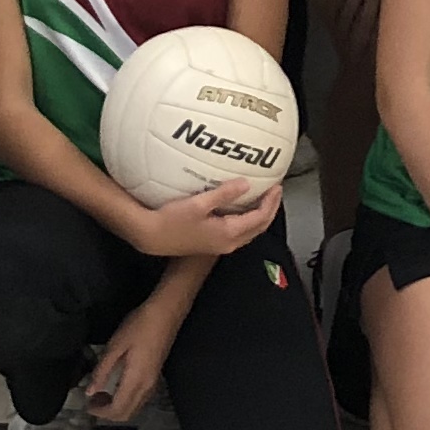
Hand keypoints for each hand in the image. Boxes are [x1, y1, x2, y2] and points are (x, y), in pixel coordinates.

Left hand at [82, 296, 183, 425]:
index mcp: (135, 381)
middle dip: (108, 413)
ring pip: (134, 408)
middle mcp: (146, 387)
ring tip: (102, 393)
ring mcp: (153, 383)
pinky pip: (140, 399)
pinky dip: (126, 400)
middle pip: (127, 414)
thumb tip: (89, 391)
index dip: (100, 412)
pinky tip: (117, 387)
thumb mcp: (115, 346)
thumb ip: (102, 371)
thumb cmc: (139, 326)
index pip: (117, 410)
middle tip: (93, 400)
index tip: (87, 404)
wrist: (166, 313)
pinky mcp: (156, 377)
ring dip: (117, 407)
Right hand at [137, 175, 282, 261]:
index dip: (271, 202)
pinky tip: (242, 207)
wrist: (152, 236)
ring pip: (250, 231)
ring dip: (260, 215)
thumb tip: (246, 184)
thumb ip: (224, 194)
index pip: (260, 218)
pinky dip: (248, 219)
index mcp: (228, 233)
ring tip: (263, 198)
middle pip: (259, 227)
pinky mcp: (213, 242)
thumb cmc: (172, 220)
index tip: (276, 186)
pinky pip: (239, 231)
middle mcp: (228, 242)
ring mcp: (221, 245)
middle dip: (270, 209)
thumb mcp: (199, 204)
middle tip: (275, 191)